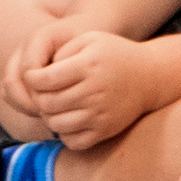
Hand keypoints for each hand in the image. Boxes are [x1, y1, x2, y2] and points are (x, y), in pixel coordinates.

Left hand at [18, 25, 166, 150]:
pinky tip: (68, 119)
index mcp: (88, 66)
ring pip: (56, 124)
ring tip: (53, 106)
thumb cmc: (113, 54)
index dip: (31, 79)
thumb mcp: (90, 39)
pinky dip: (64, 133)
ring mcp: (100, 114)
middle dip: (37, 98)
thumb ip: (62, 51)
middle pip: (47, 103)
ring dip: (48, 116)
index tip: (33, 77)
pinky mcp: (105, 131)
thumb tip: (39, 73)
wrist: (149, 77)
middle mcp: (94, 92)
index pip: (44, 79)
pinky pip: (72, 141)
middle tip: (42, 92)